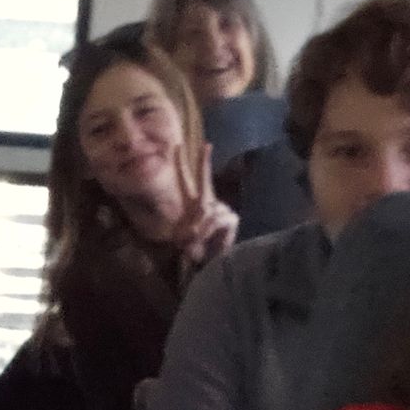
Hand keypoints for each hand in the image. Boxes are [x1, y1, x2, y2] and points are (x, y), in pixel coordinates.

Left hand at [170, 145, 235, 268]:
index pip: (187, 181)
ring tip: (196, 240)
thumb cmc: (198, 250)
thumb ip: (188, 227)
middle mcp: (208, 203)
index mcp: (194, 204)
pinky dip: (208, 230)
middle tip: (205, 145)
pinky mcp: (231, 218)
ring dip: (198, 227)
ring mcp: (221, 209)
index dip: (182, 165)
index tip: (178, 146)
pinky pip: (215, 219)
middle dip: (203, 162)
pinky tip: (210, 237)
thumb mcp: (186, 238)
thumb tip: (200, 218)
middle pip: (204, 180)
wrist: (211, 265)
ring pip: (205, 210)